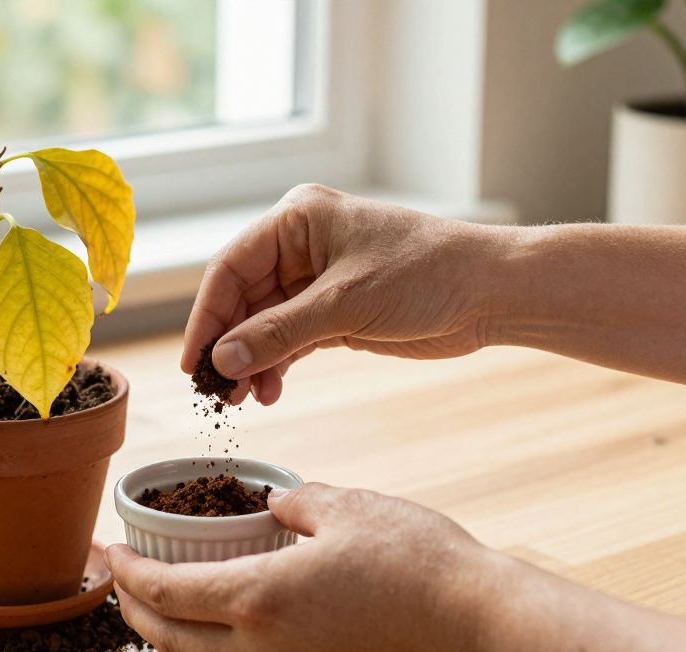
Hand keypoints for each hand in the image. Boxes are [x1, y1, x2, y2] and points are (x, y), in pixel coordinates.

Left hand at [105, 483, 501, 651]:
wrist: (488, 629)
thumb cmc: (421, 562)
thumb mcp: (348, 505)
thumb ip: (295, 502)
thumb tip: (273, 506)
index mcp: (259, 599)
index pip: (165, 592)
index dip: (128, 573)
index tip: (109, 552)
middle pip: (170, 640)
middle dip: (132, 611)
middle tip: (119, 581)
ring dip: (172, 634)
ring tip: (161, 604)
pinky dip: (217, 651)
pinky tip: (227, 625)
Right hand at [183, 185, 504, 404]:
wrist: (492, 293)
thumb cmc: (428, 274)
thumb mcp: (345, 303)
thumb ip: (279, 332)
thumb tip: (223, 359)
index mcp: (297, 219)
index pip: (230, 267)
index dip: (206, 316)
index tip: (193, 361)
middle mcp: (300, 245)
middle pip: (241, 298)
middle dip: (229, 344)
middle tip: (217, 389)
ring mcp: (315, 280)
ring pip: (262, 323)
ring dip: (250, 360)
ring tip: (241, 399)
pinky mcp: (334, 311)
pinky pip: (288, 339)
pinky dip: (276, 365)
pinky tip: (267, 391)